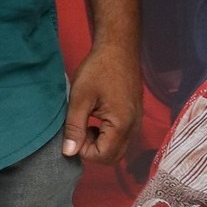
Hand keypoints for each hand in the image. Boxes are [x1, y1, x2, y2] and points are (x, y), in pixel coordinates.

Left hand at [61, 44, 140, 164]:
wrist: (118, 49)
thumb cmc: (98, 70)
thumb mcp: (80, 98)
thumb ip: (74, 127)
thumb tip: (68, 152)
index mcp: (121, 124)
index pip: (103, 157)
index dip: (84, 150)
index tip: (75, 131)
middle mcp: (134, 128)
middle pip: (112, 157)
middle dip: (93, 150)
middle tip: (81, 129)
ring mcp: (137, 122)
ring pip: (118, 149)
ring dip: (100, 144)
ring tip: (88, 123)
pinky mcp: (135, 117)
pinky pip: (122, 138)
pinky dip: (108, 136)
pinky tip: (97, 119)